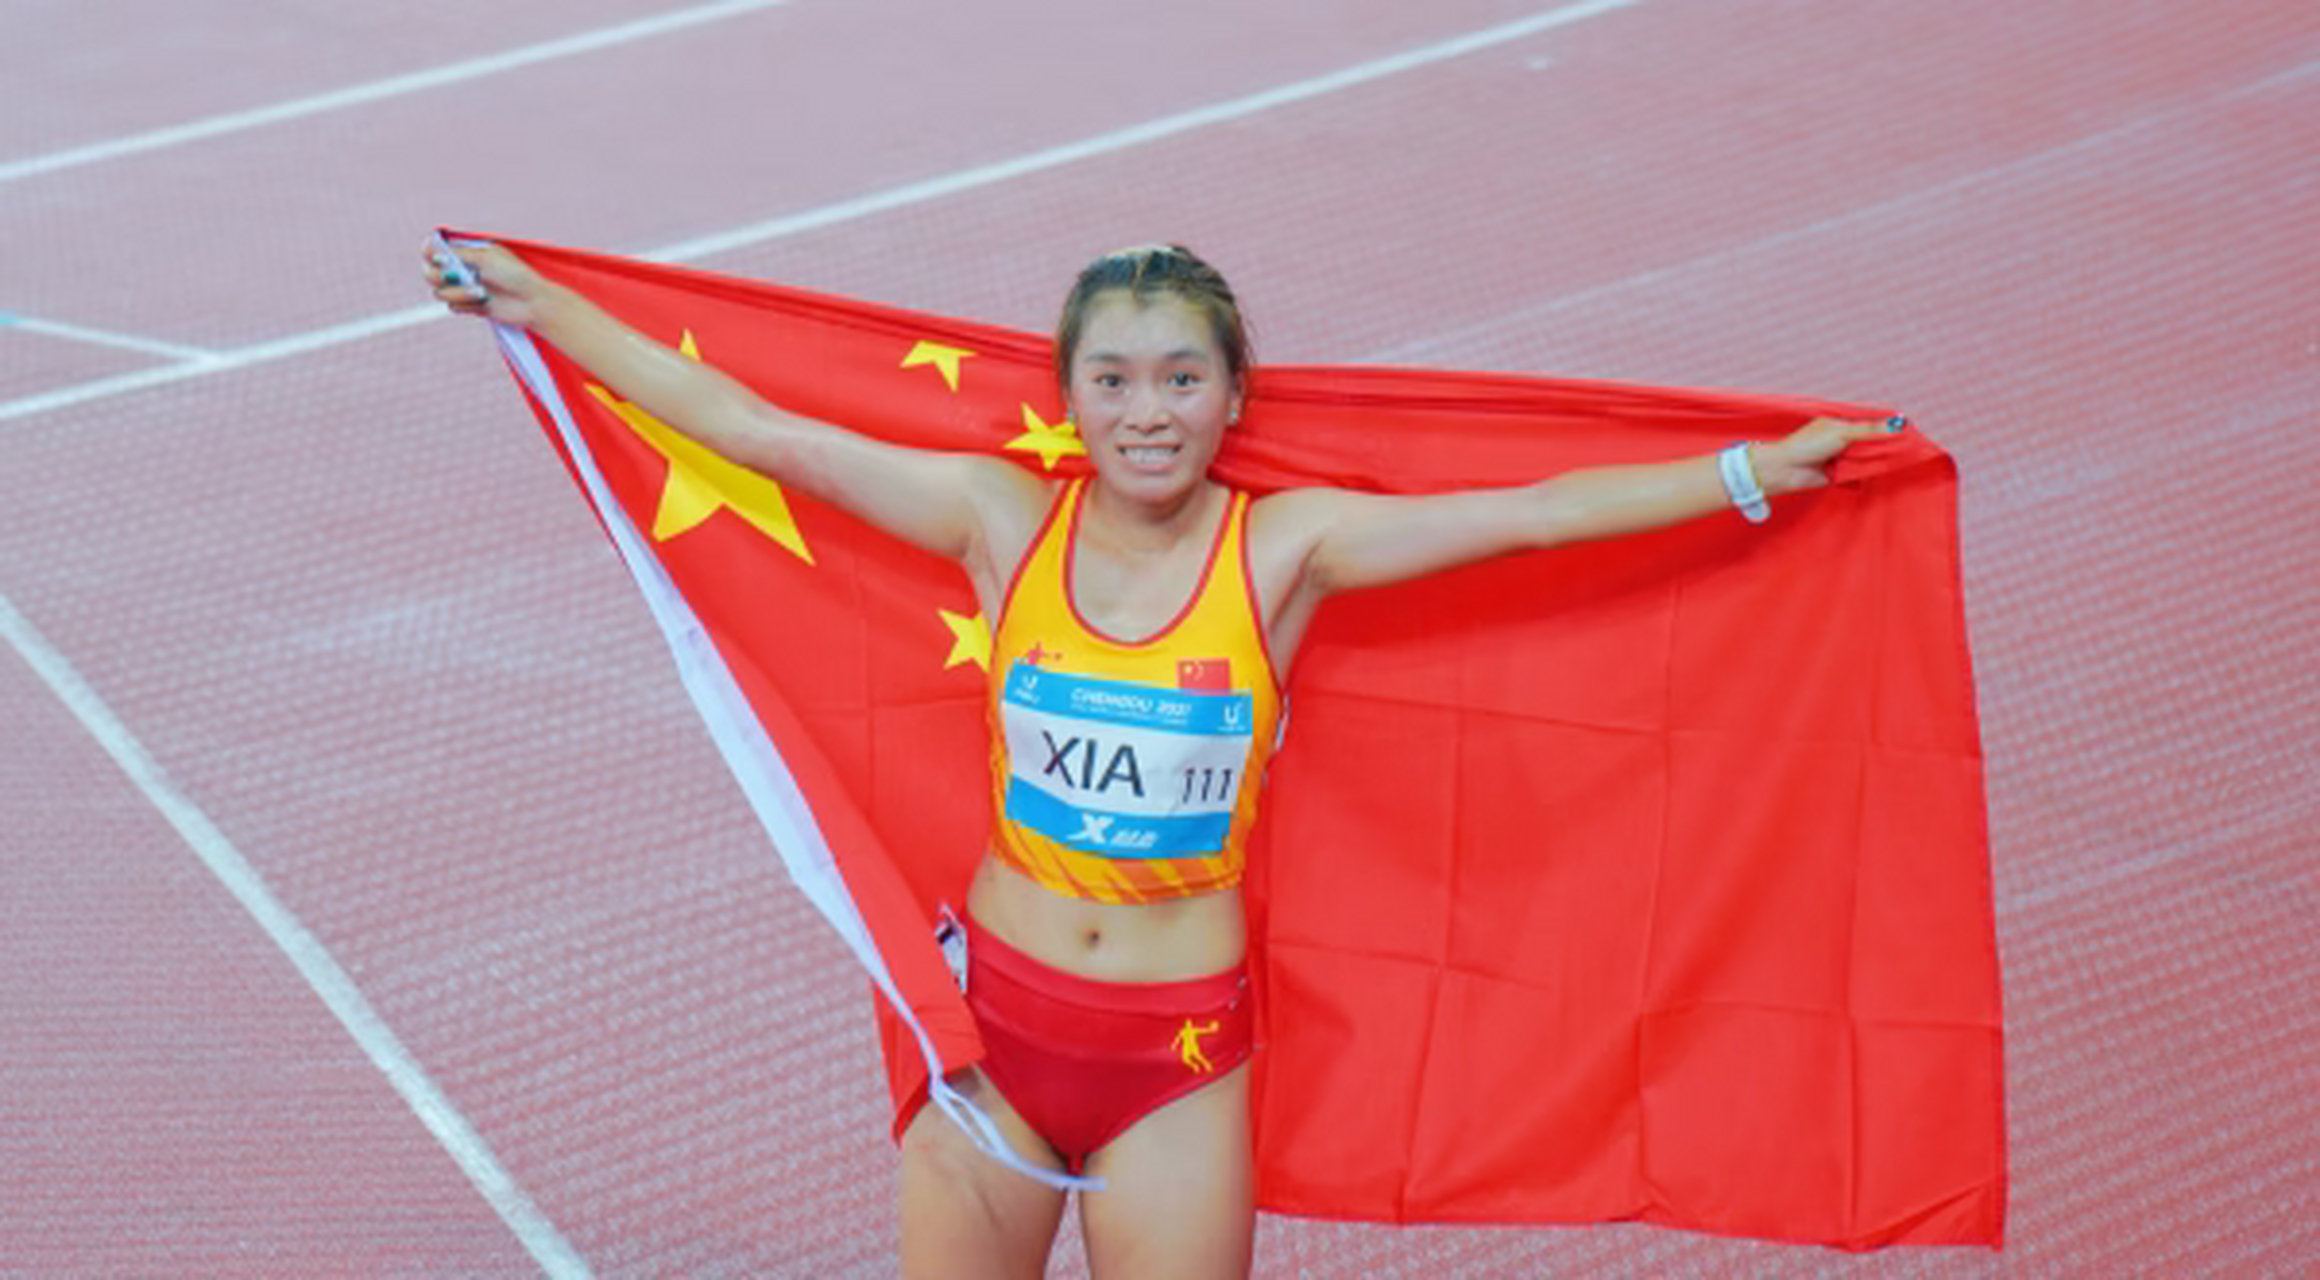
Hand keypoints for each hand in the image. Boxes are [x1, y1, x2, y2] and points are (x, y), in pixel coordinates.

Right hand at [418, 238, 558, 328]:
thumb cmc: (515, 275)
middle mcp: (463, 270)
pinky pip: (452, 306)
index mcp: (468, 253)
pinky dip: (465, 304)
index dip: (429, 253)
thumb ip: (458, 255)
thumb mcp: (487, 257)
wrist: (531, 301)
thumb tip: (433, 254)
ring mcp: (465, 289)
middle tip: (447, 276)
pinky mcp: (470, 306)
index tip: (431, 256)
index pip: (437, 251)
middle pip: (431, 272)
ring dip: (457, 292)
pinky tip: (482, 302)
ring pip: (440, 292)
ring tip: (479, 292)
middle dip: (436, 275)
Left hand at [1751, 415, 1903, 493]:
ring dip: (1879, 460)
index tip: (1909, 430)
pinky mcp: (1840, 475)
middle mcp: (1842, 440)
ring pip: (1867, 458)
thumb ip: (1869, 431)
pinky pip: (1860, 473)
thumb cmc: (1806, 445)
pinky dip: (1869, 473)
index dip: (1888, 427)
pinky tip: (1883, 472)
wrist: (1786, 470)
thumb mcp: (1841, 433)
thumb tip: (1896, 425)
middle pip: (1871, 442)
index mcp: (1840, 424)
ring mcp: (1841, 458)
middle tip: (1911, 447)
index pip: (1870, 424)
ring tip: (1901, 460)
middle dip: (1887, 445)